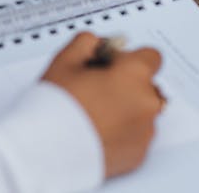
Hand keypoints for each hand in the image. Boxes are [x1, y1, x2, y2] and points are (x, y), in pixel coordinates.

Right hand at [42, 32, 163, 177]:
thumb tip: (96, 43)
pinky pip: (136, 137)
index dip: (128, 58)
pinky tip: (97, 132)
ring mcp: (145, 132)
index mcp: (134, 75)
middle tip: (95, 90)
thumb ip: (86, 42)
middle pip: (145, 85)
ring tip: (94, 115)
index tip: (111, 65)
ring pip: (141, 112)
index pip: (149, 56)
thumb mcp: (65, 61)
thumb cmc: (58, 108)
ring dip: (125, 110)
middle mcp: (147, 103)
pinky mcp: (139, 155)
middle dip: (126, 85)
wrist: (49, 152)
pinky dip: (122, 133)